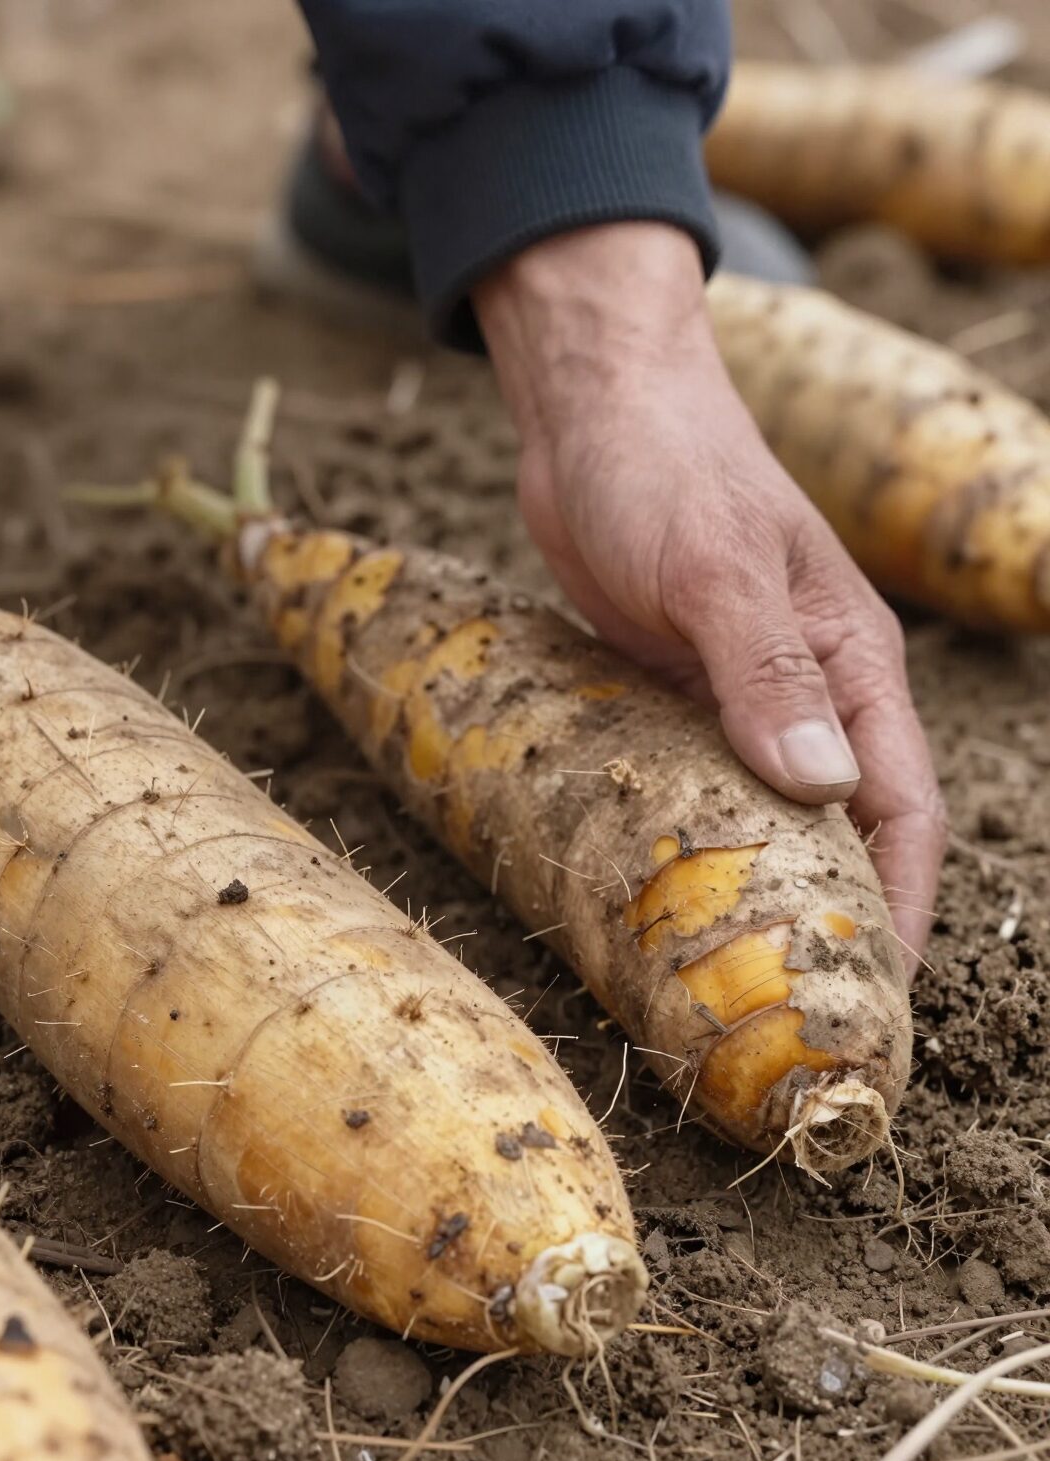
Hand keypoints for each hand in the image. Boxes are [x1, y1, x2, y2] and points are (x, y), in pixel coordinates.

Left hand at [473, 223, 945, 973]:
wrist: (594, 415)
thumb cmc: (668, 470)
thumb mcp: (716, 567)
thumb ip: (767, 671)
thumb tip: (826, 788)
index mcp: (851, 664)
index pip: (900, 807)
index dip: (900, 903)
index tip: (876, 992)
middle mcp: (805, 691)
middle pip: (837, 826)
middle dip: (828, 913)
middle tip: (793, 1011)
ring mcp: (735, 695)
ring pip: (761, 812)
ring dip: (752, 885)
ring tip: (721, 976)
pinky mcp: (672, 690)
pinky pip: (691, 781)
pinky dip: (687, 834)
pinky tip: (655, 886)